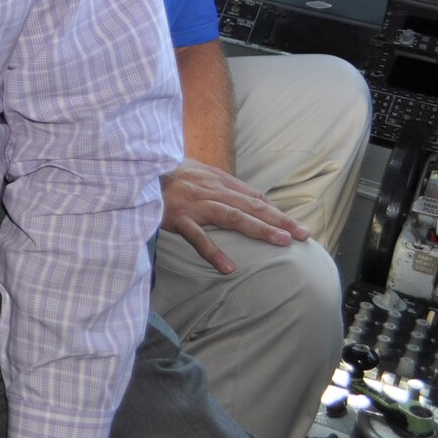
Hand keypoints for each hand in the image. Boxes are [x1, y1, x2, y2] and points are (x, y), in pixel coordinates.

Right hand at [160, 160, 306, 273]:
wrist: (134, 170)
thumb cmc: (164, 174)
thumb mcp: (194, 172)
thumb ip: (215, 183)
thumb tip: (236, 195)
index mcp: (217, 180)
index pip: (254, 196)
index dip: (275, 210)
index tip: (294, 224)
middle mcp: (211, 190)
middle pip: (252, 205)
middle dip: (280, 220)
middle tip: (303, 234)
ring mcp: (195, 204)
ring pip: (233, 216)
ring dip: (259, 228)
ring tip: (281, 241)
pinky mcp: (178, 218)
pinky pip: (198, 237)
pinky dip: (213, 252)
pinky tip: (228, 267)